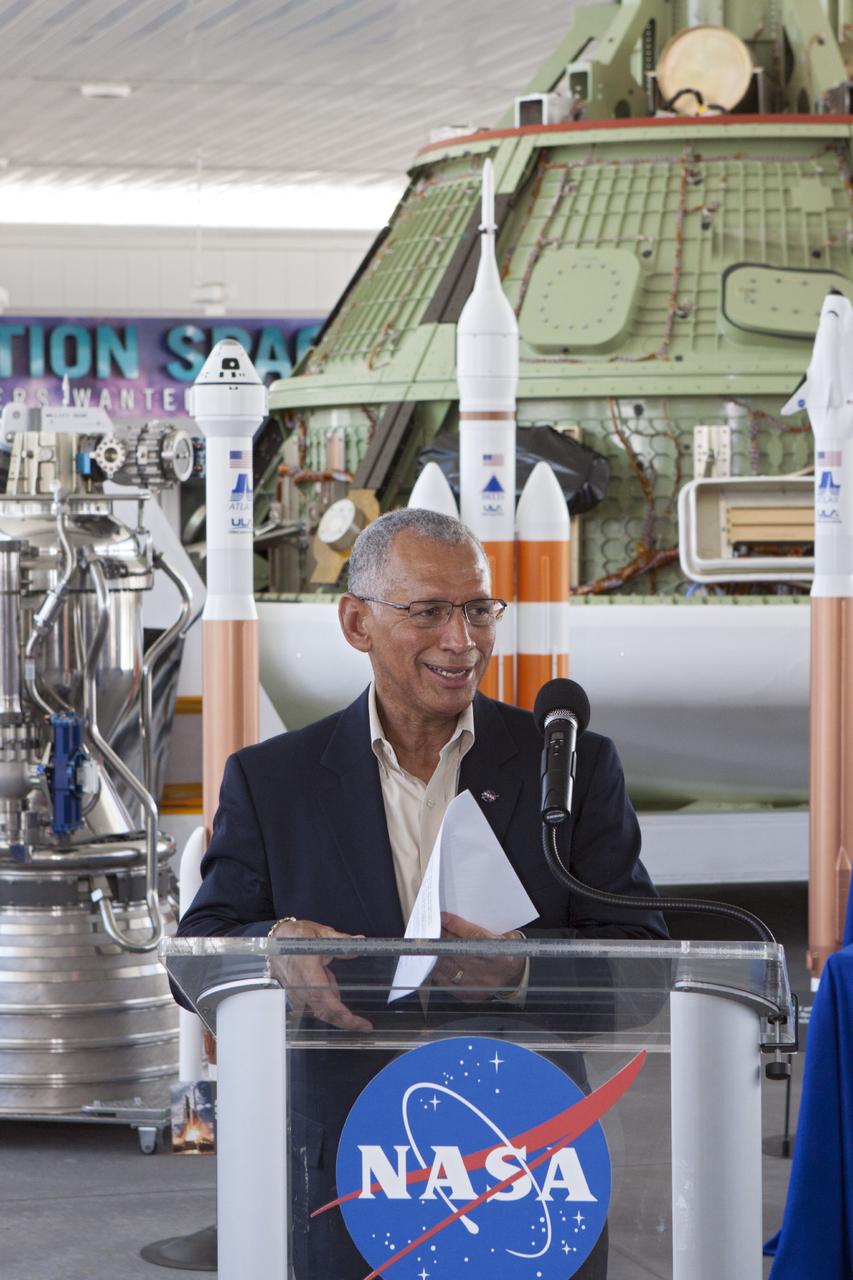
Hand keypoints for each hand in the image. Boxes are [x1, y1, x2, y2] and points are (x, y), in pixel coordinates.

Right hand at [267, 918, 372, 1032]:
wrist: (276, 938)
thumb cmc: (297, 935)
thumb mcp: (321, 933)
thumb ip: (342, 941)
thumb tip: (361, 940)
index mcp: (308, 970)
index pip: (324, 997)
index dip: (340, 1011)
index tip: (356, 1020)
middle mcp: (300, 986)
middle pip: (323, 1010)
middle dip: (344, 1021)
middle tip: (365, 1026)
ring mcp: (296, 992)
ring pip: (318, 1011)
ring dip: (337, 1017)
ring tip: (358, 1021)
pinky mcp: (295, 994)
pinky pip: (312, 1007)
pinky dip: (326, 1011)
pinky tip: (340, 1013)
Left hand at [431, 912, 525, 1001]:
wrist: (514, 975)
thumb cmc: (503, 950)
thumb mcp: (497, 935)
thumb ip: (473, 929)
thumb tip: (447, 919)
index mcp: (501, 953)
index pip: (475, 936)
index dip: (457, 926)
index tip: (443, 917)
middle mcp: (491, 972)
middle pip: (459, 952)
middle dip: (443, 939)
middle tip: (432, 929)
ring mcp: (479, 986)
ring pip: (449, 968)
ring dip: (437, 955)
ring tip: (431, 945)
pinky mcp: (470, 996)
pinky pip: (447, 983)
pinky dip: (439, 970)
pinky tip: (435, 961)